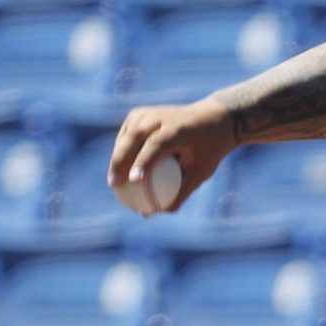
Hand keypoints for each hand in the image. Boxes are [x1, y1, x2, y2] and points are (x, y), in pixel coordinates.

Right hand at [108, 99, 238, 213]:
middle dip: (120, 160)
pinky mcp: (139, 114)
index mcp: (177, 129)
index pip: (156, 144)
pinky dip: (121, 151)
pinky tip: (118, 171)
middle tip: (115, 185)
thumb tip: (156, 212)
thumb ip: (181, 192)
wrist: (211, 119)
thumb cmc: (208, 151)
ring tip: (113, 181)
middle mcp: (160, 117)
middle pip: (134, 137)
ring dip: (116, 158)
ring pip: (126, 136)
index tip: (134, 181)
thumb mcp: (201, 172)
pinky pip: (126, 135)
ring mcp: (147, 113)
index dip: (143, 162)